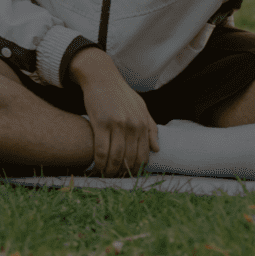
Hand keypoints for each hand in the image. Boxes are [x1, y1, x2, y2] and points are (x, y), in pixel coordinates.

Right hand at [70, 50, 159, 175]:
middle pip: (129, 158)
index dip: (137, 168)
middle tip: (116, 177)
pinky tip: (97, 167)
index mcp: (143, 122)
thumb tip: (156, 149)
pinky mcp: (101, 123)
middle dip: (123, 172)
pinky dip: (99, 162)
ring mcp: (117, 124)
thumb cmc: (121, 94)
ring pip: (115, 157)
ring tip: (107, 175)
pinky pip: (101, 150)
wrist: (102, 78)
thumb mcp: (141, 107)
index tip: (130, 175)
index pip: (143, 154)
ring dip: (110, 170)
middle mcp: (133, 125)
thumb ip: (150, 128)